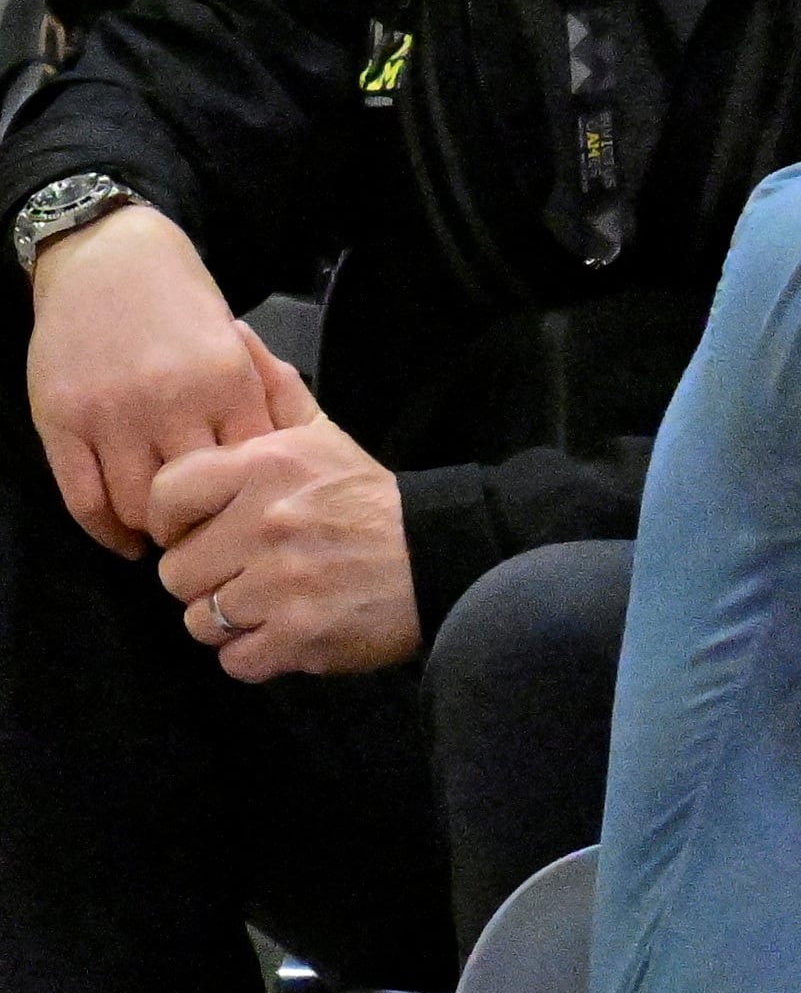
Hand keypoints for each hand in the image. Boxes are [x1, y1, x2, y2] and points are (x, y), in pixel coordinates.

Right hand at [23, 202, 269, 556]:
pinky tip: (125, 540)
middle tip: (211, 538)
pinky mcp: (60, 421)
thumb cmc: (184, 306)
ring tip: (168, 536)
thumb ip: (252, 409)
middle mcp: (170, 402)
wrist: (111, 260)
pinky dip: (105, 531)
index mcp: (227, 384)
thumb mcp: (237, 350)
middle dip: (207, 526)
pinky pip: (83, 499)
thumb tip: (270, 479)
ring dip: (155, 531)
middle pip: (197, 498)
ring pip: (137, 507)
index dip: (252, 506)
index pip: (250, 474)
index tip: (252, 520)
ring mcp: (111, 414)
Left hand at [146, 335, 418, 680]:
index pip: (164, 496)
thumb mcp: (323, 435)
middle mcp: (267, 523)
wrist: (445, 557)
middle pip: (175, 571)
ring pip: (199, 619)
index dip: (175, 520)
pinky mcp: (300, 638)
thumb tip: (231, 332)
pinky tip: (282, 633)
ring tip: (265, 603)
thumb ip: (273, 388)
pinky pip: (235, 660)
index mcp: (265, 467)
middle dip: (205, 576)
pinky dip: (253, 655)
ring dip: (226, 619)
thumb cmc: (372, 500)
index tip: (203, 528)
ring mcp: (282, 585)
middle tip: (245, 571)